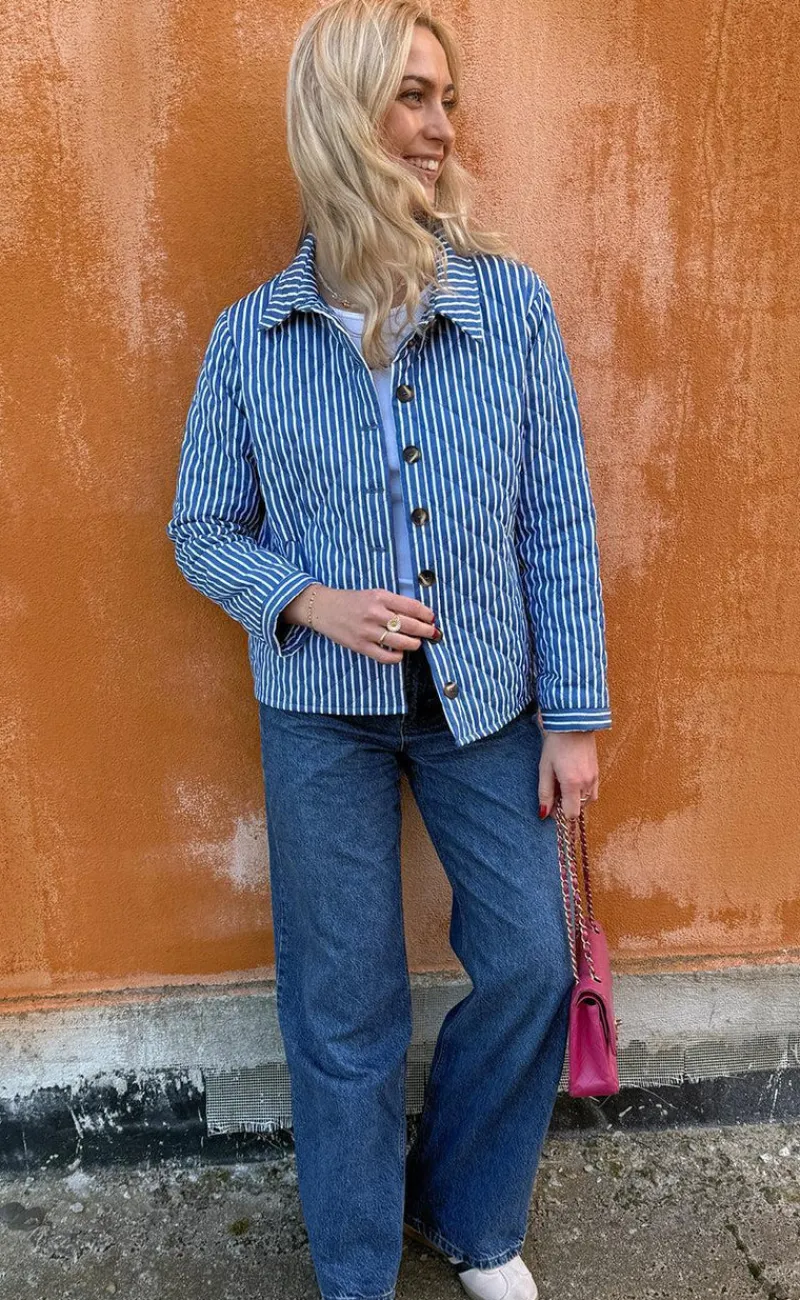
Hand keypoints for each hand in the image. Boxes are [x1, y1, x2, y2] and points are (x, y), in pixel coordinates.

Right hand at [284, 585, 438, 661]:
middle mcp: (374, 613)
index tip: (432, 618)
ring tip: (417, 643)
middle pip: (410, 625)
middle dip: (426, 631)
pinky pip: (385, 656)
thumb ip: (394, 602)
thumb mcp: (373, 594)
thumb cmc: (352, 600)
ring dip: (414, 644)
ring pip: (401, 642)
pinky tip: (400, 653)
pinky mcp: (360, 646)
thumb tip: (419, 614)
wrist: (323, 608)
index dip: (426, 614)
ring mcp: (367, 631)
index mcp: (380, 597)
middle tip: (433, 633)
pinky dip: (397, 657)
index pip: (412, 607)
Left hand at [537, 720, 598, 820]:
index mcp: (572, 784)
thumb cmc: (556, 744)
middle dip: (565, 806)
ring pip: (586, 802)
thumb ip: (545, 792)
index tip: (551, 805)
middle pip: (578, 809)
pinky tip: (573, 781)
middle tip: (554, 791)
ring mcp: (595, 778)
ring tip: (563, 784)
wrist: (574, 724)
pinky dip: (582, 793)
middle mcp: (587, 784)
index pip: (571, 814)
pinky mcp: (598, 773)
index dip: (560, 814)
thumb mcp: (545, 768)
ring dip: (575, 800)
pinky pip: (592, 793)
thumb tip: (544, 813)